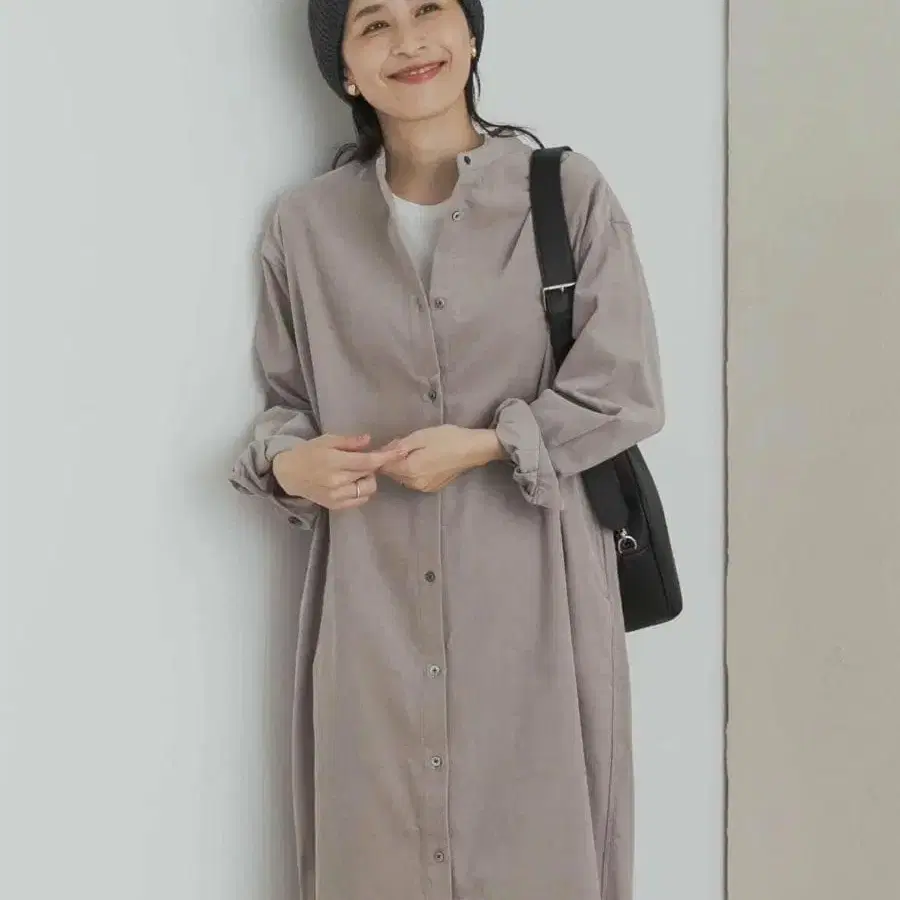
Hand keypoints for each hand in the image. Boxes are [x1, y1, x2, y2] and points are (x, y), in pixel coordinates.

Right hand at [272, 433, 405, 510]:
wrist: (288, 473)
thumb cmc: (308, 452)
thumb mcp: (327, 440)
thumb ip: (349, 442)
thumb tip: (369, 440)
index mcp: (334, 461)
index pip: (368, 461)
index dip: (386, 457)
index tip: (401, 452)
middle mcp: (337, 480)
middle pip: (370, 474)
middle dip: (374, 466)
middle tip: (363, 460)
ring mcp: (336, 495)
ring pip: (368, 489)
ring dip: (368, 479)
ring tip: (356, 473)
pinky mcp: (335, 506)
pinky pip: (360, 500)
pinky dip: (362, 491)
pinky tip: (353, 483)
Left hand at [378, 426, 504, 493]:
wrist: (473, 450)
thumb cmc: (447, 439)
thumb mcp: (420, 437)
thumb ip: (398, 446)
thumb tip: (381, 452)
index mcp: (409, 470)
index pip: (383, 466)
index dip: (381, 455)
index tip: (386, 445)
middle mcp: (413, 483)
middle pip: (392, 473)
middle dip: (391, 460)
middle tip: (401, 444)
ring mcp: (423, 487)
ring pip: (402, 477)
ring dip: (402, 466)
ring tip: (413, 451)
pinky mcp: (432, 487)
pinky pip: (414, 479)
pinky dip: (412, 470)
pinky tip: (423, 459)